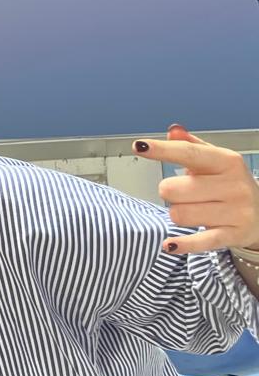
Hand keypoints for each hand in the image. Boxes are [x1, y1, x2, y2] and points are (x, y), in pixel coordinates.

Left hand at [137, 124, 258, 253]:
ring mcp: (236, 211)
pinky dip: (183, 244)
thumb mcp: (214, 161)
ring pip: (180, 214)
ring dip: (178, 214)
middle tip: (183, 193)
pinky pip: (201, 241)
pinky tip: (169, 245)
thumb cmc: (228, 183)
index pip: (188, 153)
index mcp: (227, 161)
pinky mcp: (234, 234)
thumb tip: (174, 131)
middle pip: (174, 190)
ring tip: (194, 210)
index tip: (139, 146)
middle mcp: (234, 185)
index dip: (161, 150)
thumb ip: (190, 146)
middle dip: (169, 193)